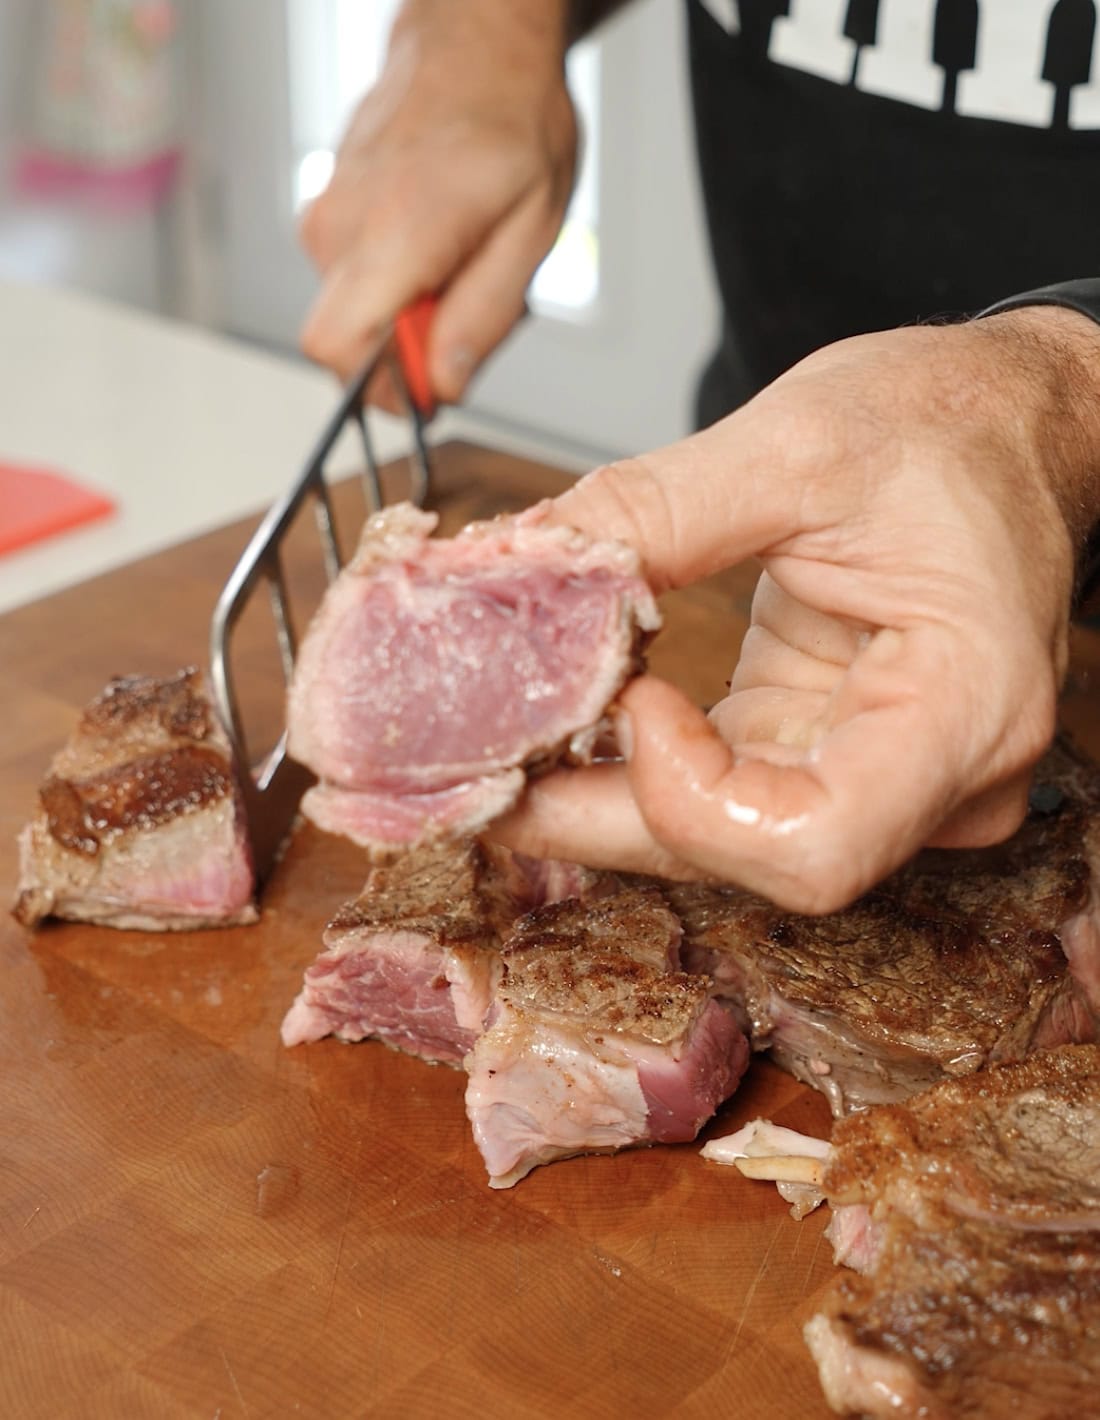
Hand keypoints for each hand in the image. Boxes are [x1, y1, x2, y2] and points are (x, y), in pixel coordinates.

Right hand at [299, 0, 576, 406]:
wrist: (473, 42)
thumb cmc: (509, 120)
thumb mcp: (531, 231)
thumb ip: (483, 316)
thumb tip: (444, 383)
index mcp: (393, 233)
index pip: (337, 349)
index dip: (384, 387)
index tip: (435, 377)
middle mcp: (341, 227)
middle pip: (345, 346)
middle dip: (406, 353)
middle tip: (464, 308)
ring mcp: (324, 218)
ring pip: (355, 317)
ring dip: (408, 315)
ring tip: (459, 264)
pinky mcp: (324, 216)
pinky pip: (354, 285)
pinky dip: (397, 285)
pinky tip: (438, 245)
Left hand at [491, 309, 1099, 911]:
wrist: (1000, 428)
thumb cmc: (948, 429)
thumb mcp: (801, 442)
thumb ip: (656, 510)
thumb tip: (522, 565)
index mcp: (966, 708)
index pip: (814, 844)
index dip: (690, 802)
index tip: (627, 702)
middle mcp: (935, 779)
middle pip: (745, 853)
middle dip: (600, 811)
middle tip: (476, 762)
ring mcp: (880, 780)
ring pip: (717, 836)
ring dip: (599, 796)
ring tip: (497, 739)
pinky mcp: (823, 754)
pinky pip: (715, 794)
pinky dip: (631, 764)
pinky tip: (561, 720)